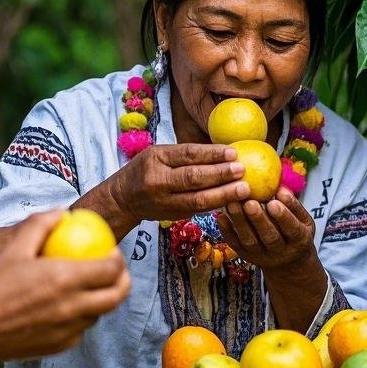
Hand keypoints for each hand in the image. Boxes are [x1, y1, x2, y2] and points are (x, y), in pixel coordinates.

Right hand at [0, 210, 130, 362]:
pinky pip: (81, 329)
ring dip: (102, 298)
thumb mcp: (12, 249)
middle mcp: (72, 307)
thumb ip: (40, 225)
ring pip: (100, 313)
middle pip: (116, 295)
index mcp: (64, 280)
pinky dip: (82, 316)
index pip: (111, 269)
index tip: (111, 251)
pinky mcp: (59, 346)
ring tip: (92, 286)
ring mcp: (67, 330)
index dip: (118, 258)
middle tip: (114, 270)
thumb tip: (62, 212)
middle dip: (123, 280)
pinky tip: (70, 306)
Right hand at [108, 143, 248, 222]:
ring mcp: (165, 202)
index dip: (212, 154)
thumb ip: (185, 154)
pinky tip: (233, 200)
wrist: (123, 199)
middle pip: (193, 178)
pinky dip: (216, 204)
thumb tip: (223, 151)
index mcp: (156, 159)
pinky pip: (198, 210)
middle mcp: (158, 182)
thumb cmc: (145, 169)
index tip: (233, 152)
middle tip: (243, 170)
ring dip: (224, 194)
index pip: (187, 155)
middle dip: (221, 174)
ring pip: (198, 200)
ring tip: (244, 189)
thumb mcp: (158, 154)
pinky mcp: (172, 216)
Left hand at [218, 187, 317, 272]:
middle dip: (258, 219)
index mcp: (300, 240)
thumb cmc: (295, 233)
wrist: (288, 264)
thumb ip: (294, 206)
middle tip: (249, 202)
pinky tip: (221, 216)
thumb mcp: (304, 221)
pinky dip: (227, 231)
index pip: (292, 229)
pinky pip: (236, 245)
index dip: (283, 216)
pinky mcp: (247, 256)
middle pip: (269, 237)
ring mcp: (262, 256)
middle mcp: (281, 251)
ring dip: (240, 222)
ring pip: (250, 241)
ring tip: (232, 204)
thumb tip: (280, 187)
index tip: (273, 202)